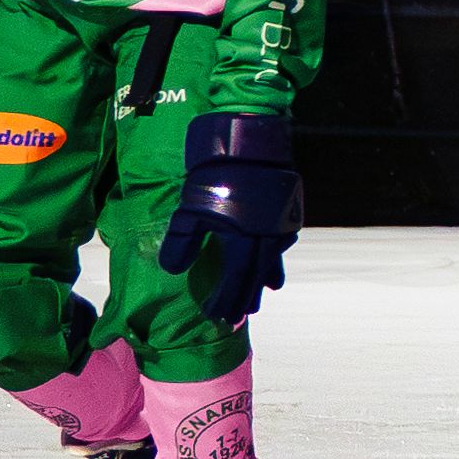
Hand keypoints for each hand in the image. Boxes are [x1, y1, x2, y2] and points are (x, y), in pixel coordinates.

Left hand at [165, 113, 299, 322]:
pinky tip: (277, 255)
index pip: (234, 281)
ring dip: (266, 279)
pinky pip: (283, 239)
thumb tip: (172, 270)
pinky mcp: (287, 208)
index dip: (224, 300)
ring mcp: (279, 223)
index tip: (213, 316)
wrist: (249, 141)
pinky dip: (278, 253)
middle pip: (256, 277)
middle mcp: (265, 238)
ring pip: (273, 260)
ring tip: (267, 294)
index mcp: (242, 241)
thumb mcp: (190, 209)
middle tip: (239, 317)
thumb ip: (182, 242)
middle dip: (246, 298)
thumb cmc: (214, 174)